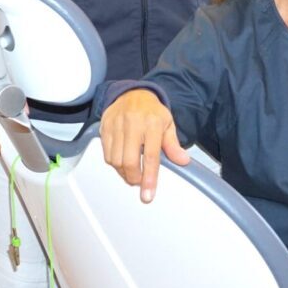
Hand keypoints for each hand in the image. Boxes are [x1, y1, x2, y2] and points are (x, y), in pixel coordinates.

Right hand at [100, 89, 187, 203]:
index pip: (151, 157)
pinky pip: (106, 153)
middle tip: (139, 182)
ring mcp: (117, 125)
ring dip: (123, 172)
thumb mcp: (167, 124)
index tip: (148, 195)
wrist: (132, 93)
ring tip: (131, 172)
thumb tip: (183, 161)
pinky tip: (122, 161)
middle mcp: (133, 124)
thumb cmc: (152, 112)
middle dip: (134, 178)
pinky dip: (114, 163)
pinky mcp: (104, 127)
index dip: (149, 178)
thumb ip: (173, 145)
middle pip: (129, 161)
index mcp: (152, 124)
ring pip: (115, 160)